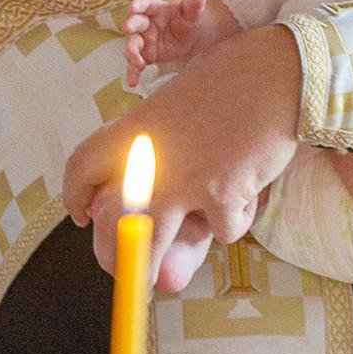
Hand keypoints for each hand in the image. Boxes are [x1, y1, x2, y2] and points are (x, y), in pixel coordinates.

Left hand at [64, 24, 300, 289]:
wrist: (277, 72)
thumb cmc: (231, 79)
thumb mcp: (178, 103)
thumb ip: (163, 146)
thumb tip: (154, 196)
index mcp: (133, 130)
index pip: (81, 168)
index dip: (75, 196)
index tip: (83, 214)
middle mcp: (149, 162)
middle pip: (108, 222)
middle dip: (111, 254)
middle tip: (121, 267)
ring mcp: (185, 183)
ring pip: (149, 245)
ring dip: (151, 269)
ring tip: (160, 281)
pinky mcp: (222, 198)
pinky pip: (221, 232)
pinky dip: (234, 221)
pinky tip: (246, 197)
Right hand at [124, 0, 205, 89]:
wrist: (192, 38)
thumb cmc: (188, 20)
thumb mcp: (192, 13)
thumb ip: (194, 5)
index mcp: (155, 8)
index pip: (145, 4)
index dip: (138, 5)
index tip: (132, 7)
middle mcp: (145, 23)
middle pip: (135, 23)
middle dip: (131, 25)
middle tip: (128, 28)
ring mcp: (143, 40)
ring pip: (132, 45)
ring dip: (131, 52)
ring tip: (136, 61)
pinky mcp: (145, 56)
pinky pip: (136, 64)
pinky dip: (132, 73)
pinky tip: (132, 82)